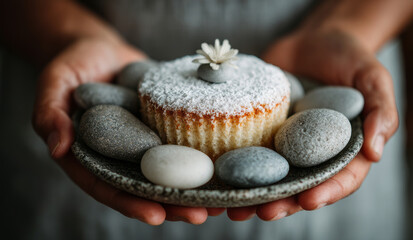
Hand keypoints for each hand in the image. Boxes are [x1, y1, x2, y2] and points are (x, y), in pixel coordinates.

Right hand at [32, 37, 224, 224]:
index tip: (157, 216)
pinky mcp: (163, 125)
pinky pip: (182, 141)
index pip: (108, 186)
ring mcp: (144, 142)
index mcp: (91, 156)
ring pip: (168, 170)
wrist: (99, 49)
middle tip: (199, 214)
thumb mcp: (53, 84)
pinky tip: (222, 163)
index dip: (131, 204)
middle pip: (145, 186)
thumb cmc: (71, 65)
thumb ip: (49, 114)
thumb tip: (57, 147)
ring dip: (193, 187)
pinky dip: (201, 154)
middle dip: (172, 203)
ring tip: (219, 199)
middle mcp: (120, 154)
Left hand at [227, 28, 398, 220]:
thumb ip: (381, 112)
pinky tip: (218, 177)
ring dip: (253, 194)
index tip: (308, 201)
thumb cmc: (350, 59)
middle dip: (282, 202)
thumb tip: (375, 152)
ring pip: (270, 174)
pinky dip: (234, 165)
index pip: (340, 178)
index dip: (326, 192)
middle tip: (264, 212)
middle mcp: (311, 151)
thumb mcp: (373, 79)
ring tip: (236, 207)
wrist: (316, 39)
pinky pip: (247, 148)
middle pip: (299, 185)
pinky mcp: (261, 128)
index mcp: (343, 148)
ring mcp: (284, 141)